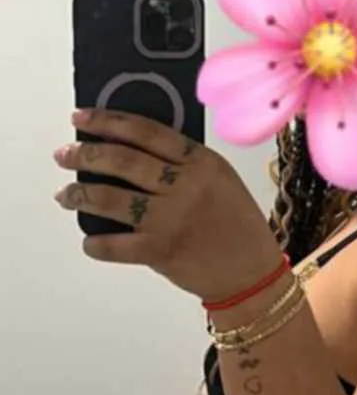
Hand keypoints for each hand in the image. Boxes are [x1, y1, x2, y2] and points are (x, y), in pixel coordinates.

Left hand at [53, 109, 282, 300]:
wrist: (253, 276)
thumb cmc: (238, 229)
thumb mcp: (221, 181)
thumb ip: (185, 164)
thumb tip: (131, 151)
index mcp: (201, 162)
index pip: (145, 131)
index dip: (107, 121)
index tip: (81, 118)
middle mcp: (185, 187)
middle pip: (122, 161)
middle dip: (85, 154)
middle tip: (64, 155)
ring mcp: (171, 219)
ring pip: (112, 199)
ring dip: (81, 194)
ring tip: (65, 194)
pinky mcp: (161, 251)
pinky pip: (116, 245)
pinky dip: (97, 245)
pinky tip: (89, 242)